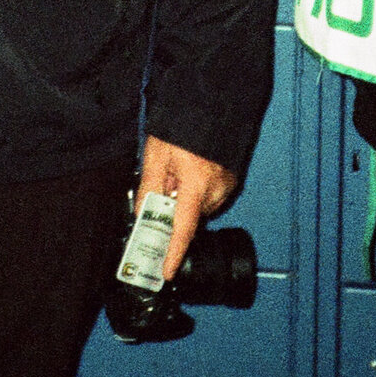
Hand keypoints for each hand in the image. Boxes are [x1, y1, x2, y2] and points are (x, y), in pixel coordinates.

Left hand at [136, 137, 238, 281]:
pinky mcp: (232, 180)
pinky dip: (198, 190)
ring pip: (198, 206)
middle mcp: (216, 189)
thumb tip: (143, 214)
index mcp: (195, 184)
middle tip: (165, 180)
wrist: (212, 105)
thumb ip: (149, 187)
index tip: (167, 271)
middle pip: (188, 217)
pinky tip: (192, 167)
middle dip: (172, 207)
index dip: (173, 253)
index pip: (183, 229)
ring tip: (180, 167)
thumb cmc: (182, 125)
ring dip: (185, 197)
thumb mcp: (156, 155)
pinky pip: (210, 195)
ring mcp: (227, 185)